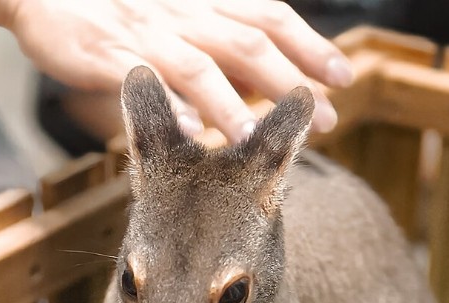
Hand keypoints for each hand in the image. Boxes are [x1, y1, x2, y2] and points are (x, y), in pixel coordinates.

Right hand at [5, 0, 352, 142]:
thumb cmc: (110, 8)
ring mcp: (144, 34)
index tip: (343, 75)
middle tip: (325, 120)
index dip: (310, 44)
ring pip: (198, 66)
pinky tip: (185, 136)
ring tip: (257, 143)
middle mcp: (181, 14)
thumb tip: (261, 80)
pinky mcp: (106, 55)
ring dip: (232, 106)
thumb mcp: (172, 17)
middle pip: (247, 43)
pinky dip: (166, 109)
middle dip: (290, 83)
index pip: (268, 16)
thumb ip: (214, 43)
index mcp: (200, 3)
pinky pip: (142, 83)